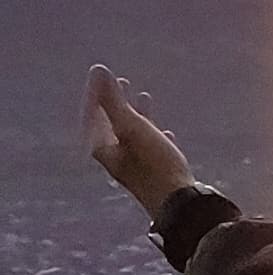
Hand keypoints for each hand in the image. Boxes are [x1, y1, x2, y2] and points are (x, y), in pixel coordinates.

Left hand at [84, 67, 192, 221]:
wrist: (177, 203)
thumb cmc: (152, 164)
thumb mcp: (131, 127)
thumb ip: (113, 100)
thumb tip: (99, 71)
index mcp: (103, 147)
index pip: (94, 113)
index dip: (97, 92)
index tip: (101, 72)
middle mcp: (115, 157)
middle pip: (111, 124)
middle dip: (116, 102)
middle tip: (122, 81)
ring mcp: (134, 166)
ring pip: (132, 134)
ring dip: (137, 115)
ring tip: (145, 97)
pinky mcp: (153, 173)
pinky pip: (150, 148)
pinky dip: (154, 134)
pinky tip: (165, 132)